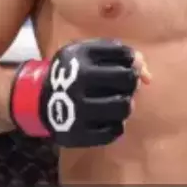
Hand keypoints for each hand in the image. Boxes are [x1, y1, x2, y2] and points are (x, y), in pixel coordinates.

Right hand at [11, 38, 150, 146]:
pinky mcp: (77, 133)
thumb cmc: (73, 71)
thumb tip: (148, 76)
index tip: (123, 66)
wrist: (38, 99)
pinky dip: (116, 124)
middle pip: (127, 79)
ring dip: (126, 104)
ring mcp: (77, 109)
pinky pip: (114, 131)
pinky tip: (107, 117)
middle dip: (131, 82)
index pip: (125, 55)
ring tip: (118, 101)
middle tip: (124, 85)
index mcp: (80, 56)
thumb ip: (119, 54)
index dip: (130, 62)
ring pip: (124, 107)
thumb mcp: (88, 53)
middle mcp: (78, 82)